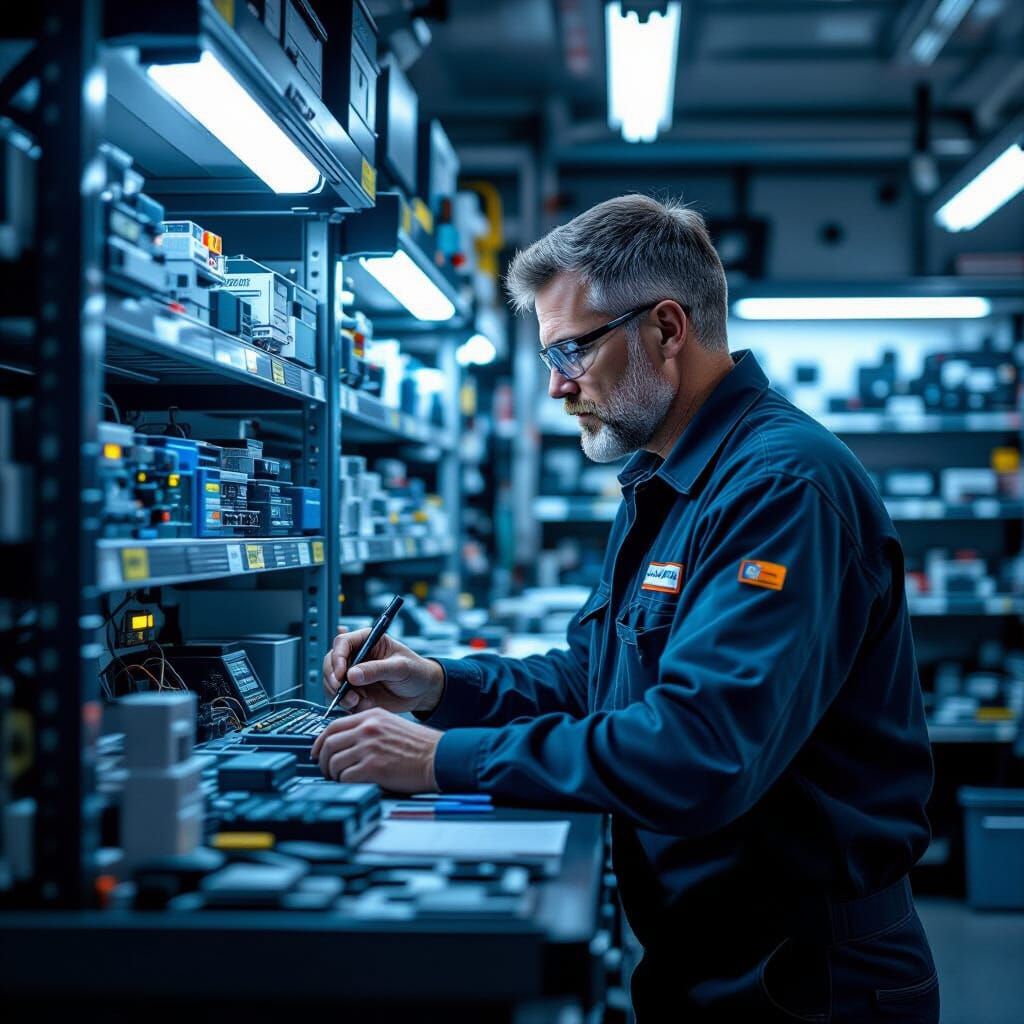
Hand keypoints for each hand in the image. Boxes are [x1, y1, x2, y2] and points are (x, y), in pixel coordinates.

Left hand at [310, 707, 441, 792]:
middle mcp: (368, 728)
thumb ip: (369, 730)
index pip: (333, 726)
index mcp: (372, 716)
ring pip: (334, 762)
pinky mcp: (372, 767)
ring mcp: (369, 747)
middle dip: (323, 761)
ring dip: (334, 775)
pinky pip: (345, 777)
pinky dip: (345, 783)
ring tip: (342, 780)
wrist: (439, 757)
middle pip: (329, 744)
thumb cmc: (421, 746)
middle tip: (327, 771)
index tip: (317, 752)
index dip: (320, 742)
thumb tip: (346, 744)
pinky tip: (354, 784)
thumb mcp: (392, 725)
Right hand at [322, 625, 443, 715]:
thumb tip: (352, 674)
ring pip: (332, 683)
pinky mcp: (354, 692)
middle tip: (344, 694)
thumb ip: (377, 670)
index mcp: (367, 641)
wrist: (422, 693)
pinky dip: (348, 705)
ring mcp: (353, 676)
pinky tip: (365, 706)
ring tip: (358, 702)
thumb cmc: (416, 671)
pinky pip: (341, 699)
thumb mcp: (400, 668)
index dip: (337, 658)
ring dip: (340, 695)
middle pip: (331, 664)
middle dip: (333, 680)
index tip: (340, 675)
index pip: (342, 643)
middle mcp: (356, 657)